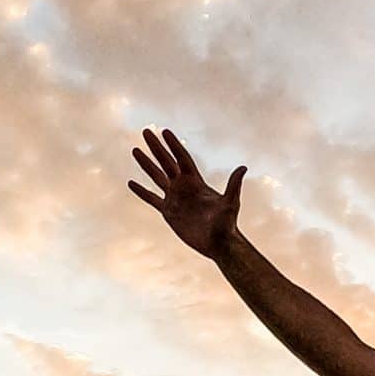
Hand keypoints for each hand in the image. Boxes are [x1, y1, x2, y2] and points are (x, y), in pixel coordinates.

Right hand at [128, 127, 243, 258]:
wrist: (218, 244)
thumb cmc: (227, 224)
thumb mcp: (230, 203)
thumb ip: (233, 185)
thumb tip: (243, 167)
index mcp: (196, 182)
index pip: (182, 158)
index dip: (173, 145)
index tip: (164, 131)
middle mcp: (184, 187)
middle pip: (167, 162)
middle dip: (156, 147)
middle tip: (146, 132)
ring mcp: (175, 198)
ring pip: (157, 177)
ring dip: (146, 164)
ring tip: (135, 150)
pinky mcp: (168, 212)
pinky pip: (151, 199)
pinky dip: (141, 191)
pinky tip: (131, 183)